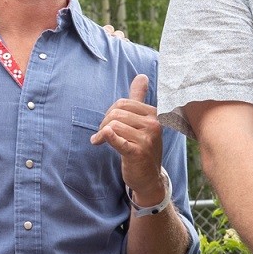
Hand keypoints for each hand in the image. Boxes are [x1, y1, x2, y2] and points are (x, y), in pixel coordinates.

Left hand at [90, 73, 165, 202]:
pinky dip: (106, 137)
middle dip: (104, 122)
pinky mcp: (138, 153)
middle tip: (101, 134)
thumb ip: (140, 98)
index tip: (107, 125)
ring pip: (113, 125)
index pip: (123, 103)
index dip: (110, 113)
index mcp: (154, 114)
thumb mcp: (143, 121)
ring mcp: (147, 139)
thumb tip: (141, 76)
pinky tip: (98, 141)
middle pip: (117, 113)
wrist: (149, 178)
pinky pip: (117, 139)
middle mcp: (153, 125)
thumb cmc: (143, 147)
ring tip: (100, 141)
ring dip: (101, 133)